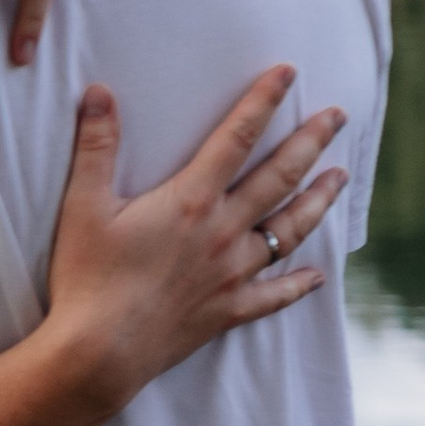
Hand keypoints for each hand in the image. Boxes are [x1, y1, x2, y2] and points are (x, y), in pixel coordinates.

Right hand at [37, 68, 347, 424]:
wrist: (99, 353)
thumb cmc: (87, 277)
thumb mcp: (83, 206)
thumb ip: (96, 146)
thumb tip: (98, 92)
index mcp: (191, 200)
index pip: (237, 138)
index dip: (264, 100)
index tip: (289, 72)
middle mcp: (222, 232)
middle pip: (279, 178)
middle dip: (311, 142)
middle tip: (338, 117)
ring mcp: (232, 274)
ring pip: (289, 230)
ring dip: (318, 201)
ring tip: (340, 178)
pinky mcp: (228, 311)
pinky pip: (274, 295)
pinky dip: (298, 284)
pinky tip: (318, 275)